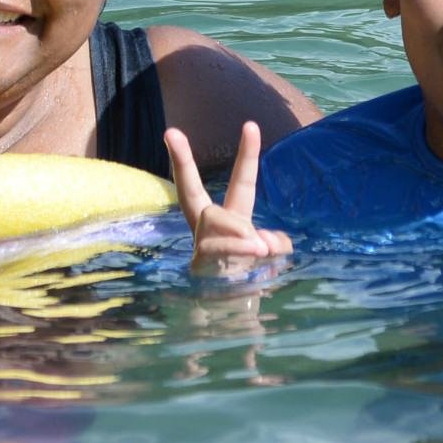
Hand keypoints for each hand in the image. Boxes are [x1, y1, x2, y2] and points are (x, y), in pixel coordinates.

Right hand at [165, 120, 292, 278]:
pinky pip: (216, 247)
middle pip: (189, 191)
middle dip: (180, 160)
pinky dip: (238, 248)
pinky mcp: (198, 264)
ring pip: (216, 219)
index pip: (240, 183)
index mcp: (232, 220)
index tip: (252, 124)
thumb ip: (273, 243)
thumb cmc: (247, 279)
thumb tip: (267, 242)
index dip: (248, 154)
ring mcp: (201, 245)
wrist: (231, 318)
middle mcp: (209, 228)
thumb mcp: (268, 256)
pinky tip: (256, 253)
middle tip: (170, 132)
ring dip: (240, 232)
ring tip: (259, 249)